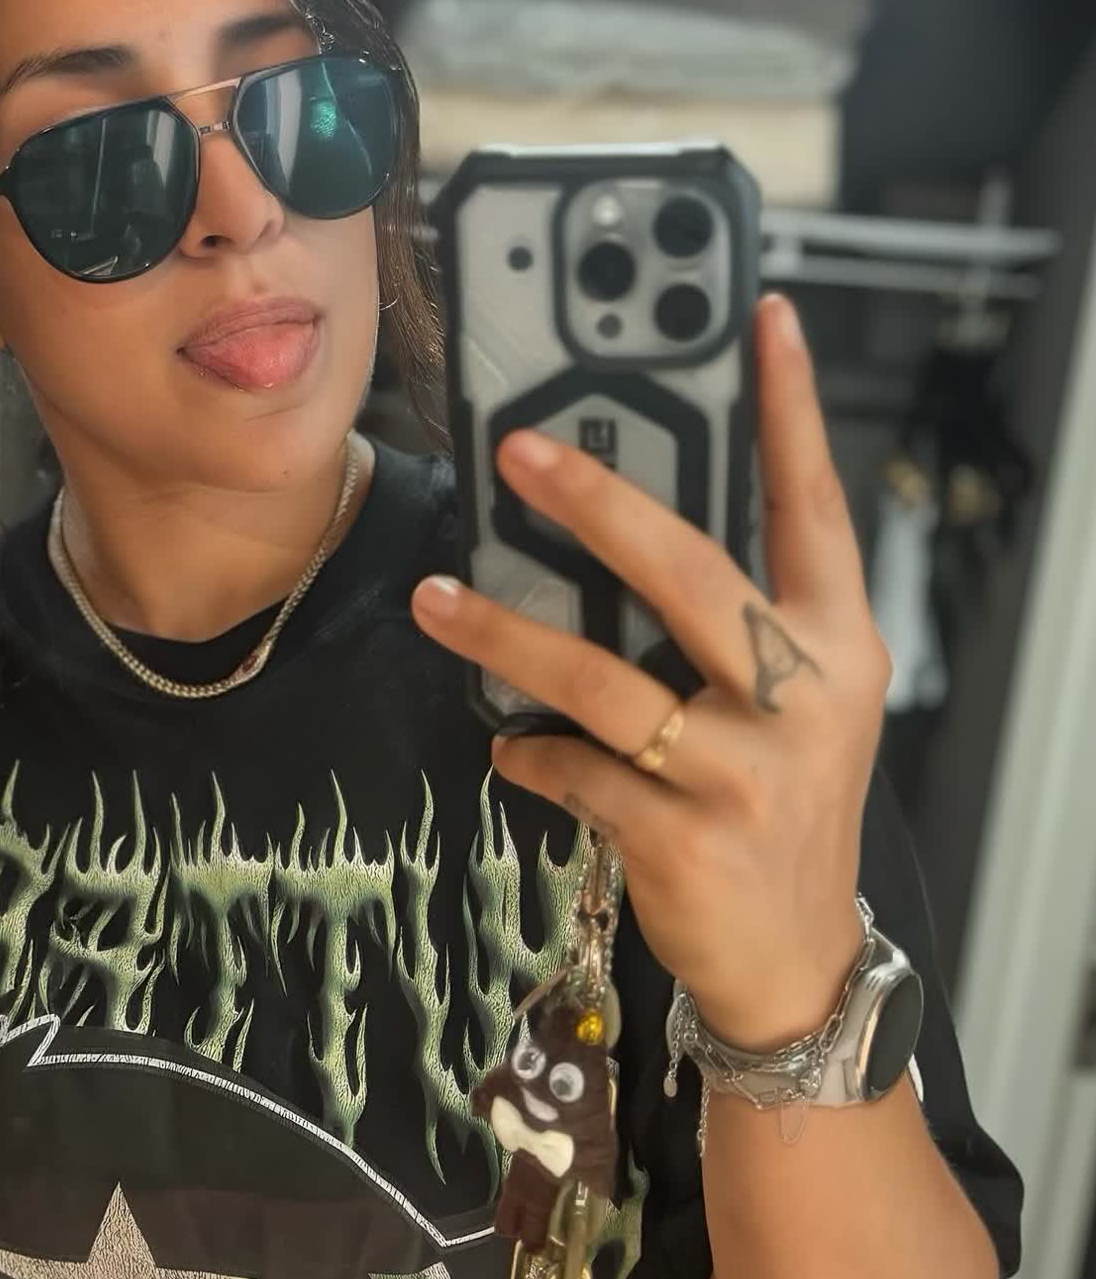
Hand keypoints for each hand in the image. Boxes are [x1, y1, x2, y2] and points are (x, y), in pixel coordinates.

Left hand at [410, 294, 890, 1049]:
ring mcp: (748, 769)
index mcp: (838, 643)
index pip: (812, 506)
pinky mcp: (687, 835)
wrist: (793, 956)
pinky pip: (578, 769)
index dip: (789, 411)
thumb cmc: (778, 804)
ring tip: (440, 599)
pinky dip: (531, 755)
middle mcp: (806, 696)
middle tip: (522, 451)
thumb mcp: (793, 705)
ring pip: (606, 678)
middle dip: (598, 502)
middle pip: (690, 573)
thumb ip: (736, 623)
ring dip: (509, 635)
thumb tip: (616, 534)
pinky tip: (508, 749)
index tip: (760, 321)